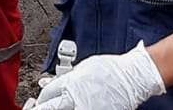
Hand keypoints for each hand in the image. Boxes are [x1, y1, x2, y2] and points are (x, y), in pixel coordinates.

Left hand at [34, 43, 164, 109]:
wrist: (132, 77)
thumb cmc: (111, 69)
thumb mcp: (83, 67)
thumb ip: (66, 78)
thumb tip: (50, 82)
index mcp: (71, 83)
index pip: (47, 94)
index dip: (42, 98)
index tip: (41, 100)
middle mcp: (76, 98)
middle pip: (50, 108)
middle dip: (42, 109)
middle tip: (39, 109)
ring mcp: (86, 108)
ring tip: (57, 108)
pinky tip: (73, 109)